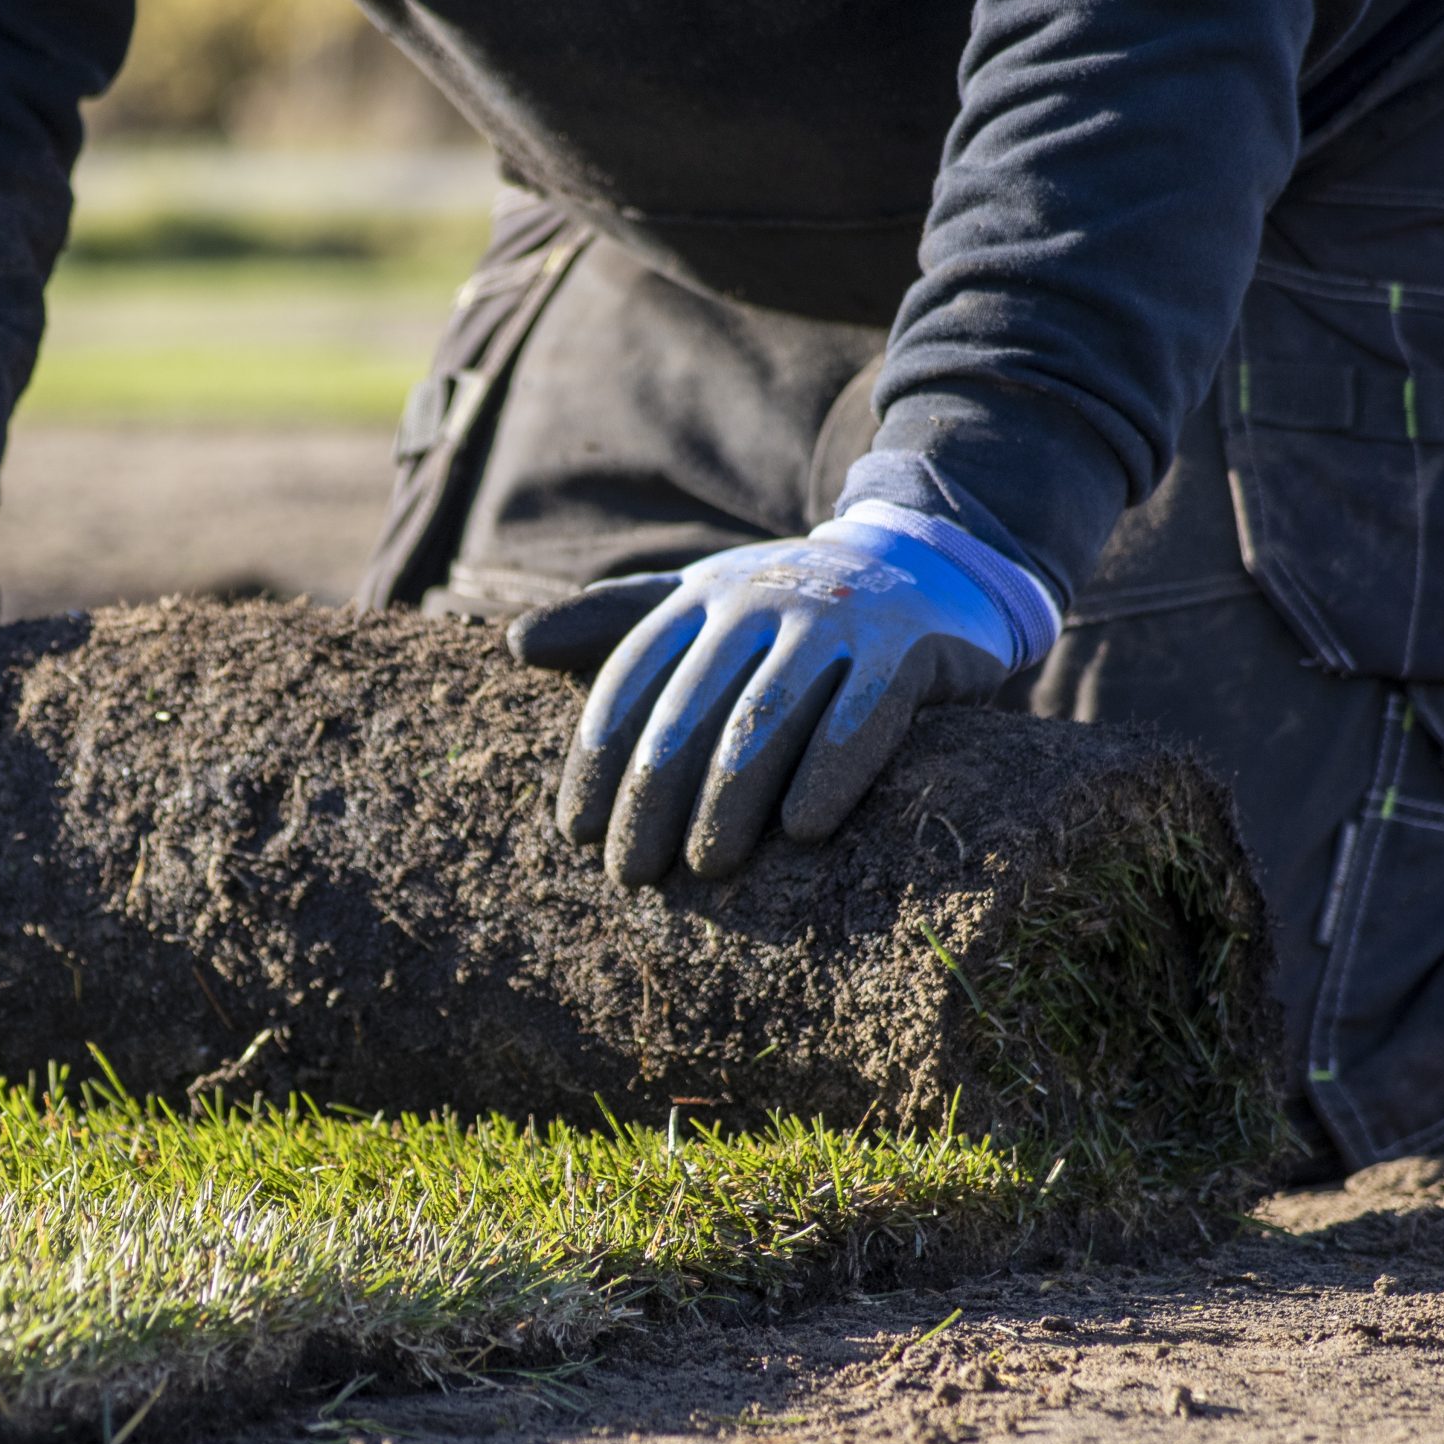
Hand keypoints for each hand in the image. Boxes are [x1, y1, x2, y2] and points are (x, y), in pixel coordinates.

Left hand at [507, 511, 1053, 886]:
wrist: (929, 570)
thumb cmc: (790, 611)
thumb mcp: (702, 604)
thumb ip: (614, 623)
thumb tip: (515, 645)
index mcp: (703, 598)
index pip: (630, 679)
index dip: (596, 758)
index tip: (575, 832)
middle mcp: (762, 600)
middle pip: (689, 709)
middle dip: (651, 797)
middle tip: (630, 873)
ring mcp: (837, 621)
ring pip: (765, 717)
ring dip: (727, 799)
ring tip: (704, 869)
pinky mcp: (908, 649)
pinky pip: (863, 717)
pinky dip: (829, 773)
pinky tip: (801, 831)